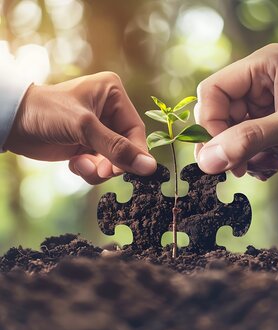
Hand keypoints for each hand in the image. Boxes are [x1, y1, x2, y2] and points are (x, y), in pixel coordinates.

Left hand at [4, 72, 156, 183]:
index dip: (135, 153)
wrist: (12, 122)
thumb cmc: (47, 112)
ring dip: (99, 169)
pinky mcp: (88, 144)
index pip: (136, 131)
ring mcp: (99, 130)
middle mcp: (110, 111)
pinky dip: (89, 170)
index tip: (130, 171)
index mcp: (114, 95)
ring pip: (114, 160)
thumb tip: (150, 167)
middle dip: (112, 163)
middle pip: (127, 147)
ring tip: (80, 164)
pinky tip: (74, 163)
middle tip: (99, 171)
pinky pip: (100, 165)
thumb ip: (117, 148)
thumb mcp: (84, 127)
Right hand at [195, 43, 277, 179]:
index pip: (213, 91)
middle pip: (217, 117)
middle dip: (227, 145)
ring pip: (227, 138)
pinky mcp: (264, 133)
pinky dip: (253, 164)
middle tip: (239, 168)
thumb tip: (207, 160)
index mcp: (263, 67)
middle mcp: (257, 87)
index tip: (220, 151)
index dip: (211, 122)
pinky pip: (241, 150)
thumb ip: (249, 140)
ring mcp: (260, 111)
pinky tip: (275, 164)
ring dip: (243, 158)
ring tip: (269, 162)